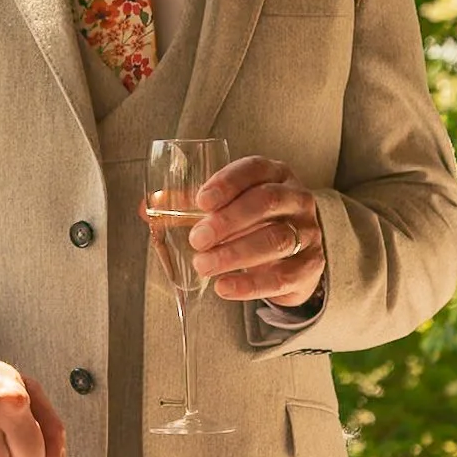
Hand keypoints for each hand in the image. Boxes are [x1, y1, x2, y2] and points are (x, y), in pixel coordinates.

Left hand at [187, 156, 325, 305]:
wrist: (295, 256)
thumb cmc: (254, 223)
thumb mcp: (228, 206)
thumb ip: (188, 206)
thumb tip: (147, 208)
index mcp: (275, 175)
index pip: (254, 169)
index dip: (227, 183)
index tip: (201, 201)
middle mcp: (296, 199)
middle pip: (266, 202)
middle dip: (227, 221)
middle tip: (196, 239)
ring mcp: (307, 232)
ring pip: (276, 239)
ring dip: (235, 254)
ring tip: (204, 265)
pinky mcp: (309, 265)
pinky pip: (282, 275)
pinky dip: (250, 284)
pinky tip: (224, 287)